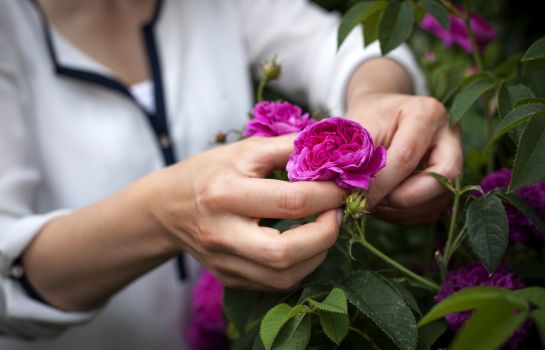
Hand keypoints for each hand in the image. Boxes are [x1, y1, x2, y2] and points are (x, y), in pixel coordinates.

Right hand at [149, 136, 344, 289]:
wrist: (166, 208)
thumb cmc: (207, 172)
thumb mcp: (243, 150)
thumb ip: (287, 148)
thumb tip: (330, 147)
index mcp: (225, 195)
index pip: (290, 201)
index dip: (327, 195)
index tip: (344, 186)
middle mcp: (222, 234)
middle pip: (285, 252)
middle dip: (326, 233)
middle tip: (338, 212)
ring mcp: (225, 262)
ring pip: (284, 276)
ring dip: (318, 253)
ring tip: (325, 227)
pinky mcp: (229, 278)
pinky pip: (276, 284)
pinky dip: (301, 266)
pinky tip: (306, 245)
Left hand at [346, 93, 462, 224]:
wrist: (379, 118)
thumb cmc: (367, 121)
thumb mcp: (358, 131)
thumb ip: (356, 161)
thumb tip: (346, 195)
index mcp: (426, 114)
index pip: (407, 155)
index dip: (381, 182)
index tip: (355, 196)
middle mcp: (449, 137)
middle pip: (441, 178)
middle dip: (402, 198)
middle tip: (371, 201)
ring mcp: (454, 163)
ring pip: (436, 201)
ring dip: (399, 210)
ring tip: (371, 202)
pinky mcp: (447, 185)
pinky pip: (429, 212)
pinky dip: (402, 215)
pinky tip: (381, 205)